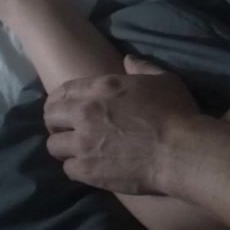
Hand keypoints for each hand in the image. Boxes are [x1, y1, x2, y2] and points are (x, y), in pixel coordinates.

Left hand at [45, 56, 202, 194]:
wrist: (179, 152)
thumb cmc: (176, 113)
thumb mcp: (164, 80)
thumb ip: (142, 68)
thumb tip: (128, 60)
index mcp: (101, 88)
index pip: (62, 91)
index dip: (60, 100)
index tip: (64, 108)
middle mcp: (84, 112)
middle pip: (50, 117)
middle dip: (56, 123)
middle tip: (67, 130)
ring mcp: (83, 143)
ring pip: (53, 145)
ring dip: (64, 148)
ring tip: (76, 152)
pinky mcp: (86, 170)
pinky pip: (67, 169)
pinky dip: (77, 168)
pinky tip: (89, 168)